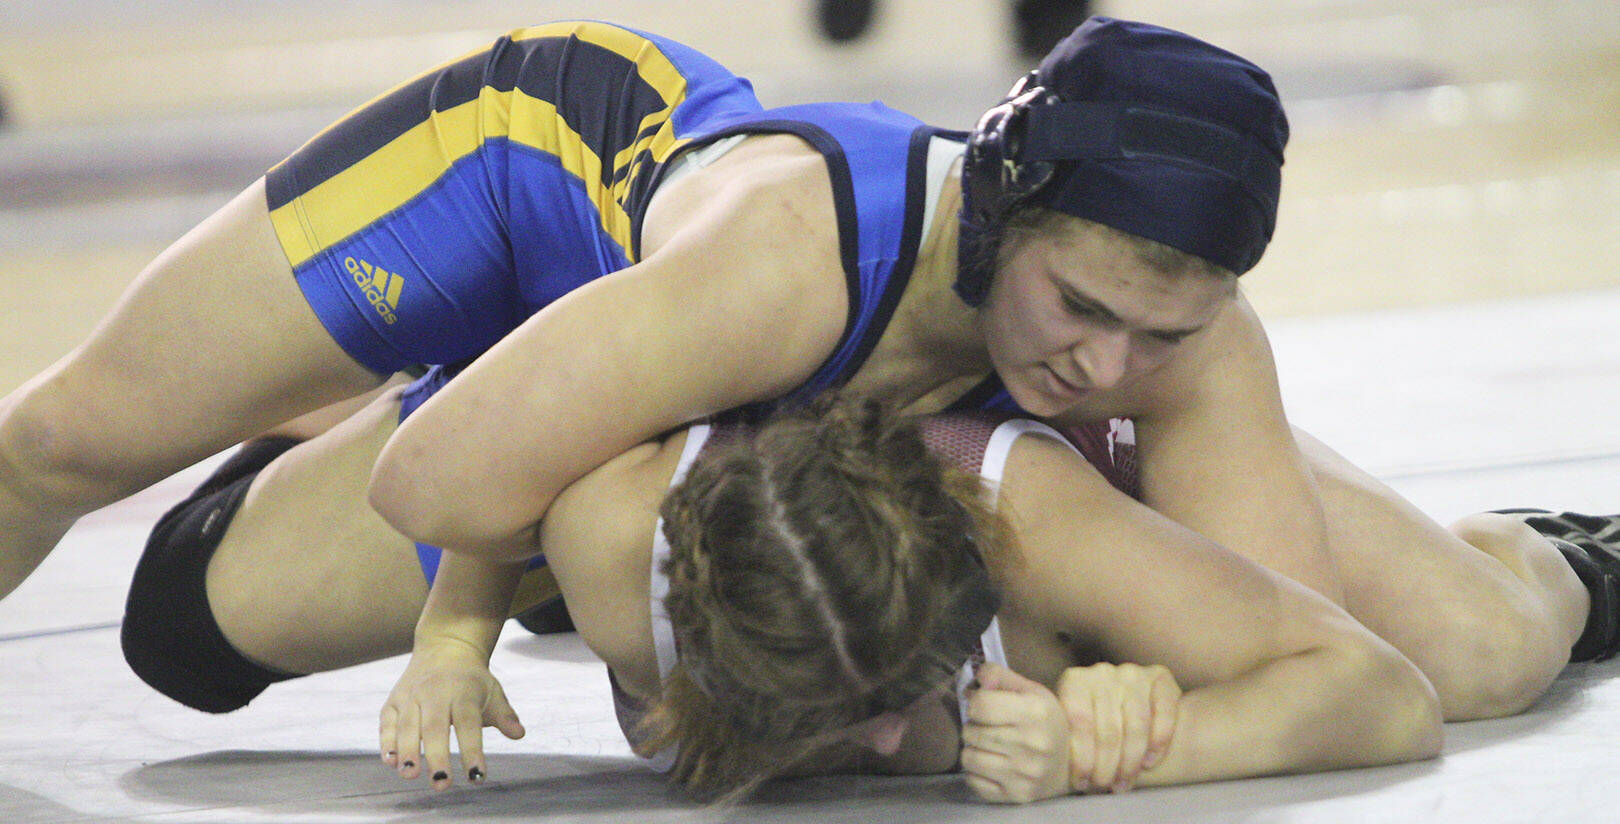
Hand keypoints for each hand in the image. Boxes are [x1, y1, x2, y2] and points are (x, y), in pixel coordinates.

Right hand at [379, 638, 525, 789]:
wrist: (446, 647)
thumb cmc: (472, 679)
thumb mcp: (493, 691)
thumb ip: (504, 715)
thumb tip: (519, 733)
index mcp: (463, 692)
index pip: (468, 724)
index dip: (472, 751)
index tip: (476, 776)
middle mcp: (435, 693)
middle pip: (435, 727)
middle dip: (436, 756)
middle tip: (441, 783)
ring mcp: (412, 695)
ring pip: (408, 725)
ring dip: (407, 751)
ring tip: (410, 774)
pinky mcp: (394, 700)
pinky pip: (387, 721)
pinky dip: (387, 741)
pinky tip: (390, 761)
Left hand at [960, 663, 1070, 802]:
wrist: (1071, 766)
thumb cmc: (1046, 722)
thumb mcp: (1032, 691)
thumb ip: (1001, 676)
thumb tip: (976, 677)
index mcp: (1036, 713)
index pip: (980, 705)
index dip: (977, 702)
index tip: (985, 706)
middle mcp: (1032, 744)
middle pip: (971, 732)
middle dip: (974, 726)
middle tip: (988, 727)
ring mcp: (1024, 774)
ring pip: (969, 758)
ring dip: (973, 749)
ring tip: (989, 746)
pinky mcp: (1017, 795)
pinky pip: (974, 781)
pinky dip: (976, 772)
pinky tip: (993, 765)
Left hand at [1056, 662, 1179, 793]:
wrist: (1124, 696)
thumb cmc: (1090, 719)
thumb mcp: (1070, 722)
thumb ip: (1068, 736)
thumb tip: (1059, 769)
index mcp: (1075, 680)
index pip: (1080, 722)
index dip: (1082, 758)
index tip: (1083, 783)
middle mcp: (1103, 672)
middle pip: (1109, 728)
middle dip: (1107, 765)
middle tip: (1105, 786)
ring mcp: (1132, 673)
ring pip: (1136, 725)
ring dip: (1131, 761)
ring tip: (1124, 782)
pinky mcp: (1160, 677)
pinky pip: (1164, 714)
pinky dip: (1159, 742)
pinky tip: (1149, 762)